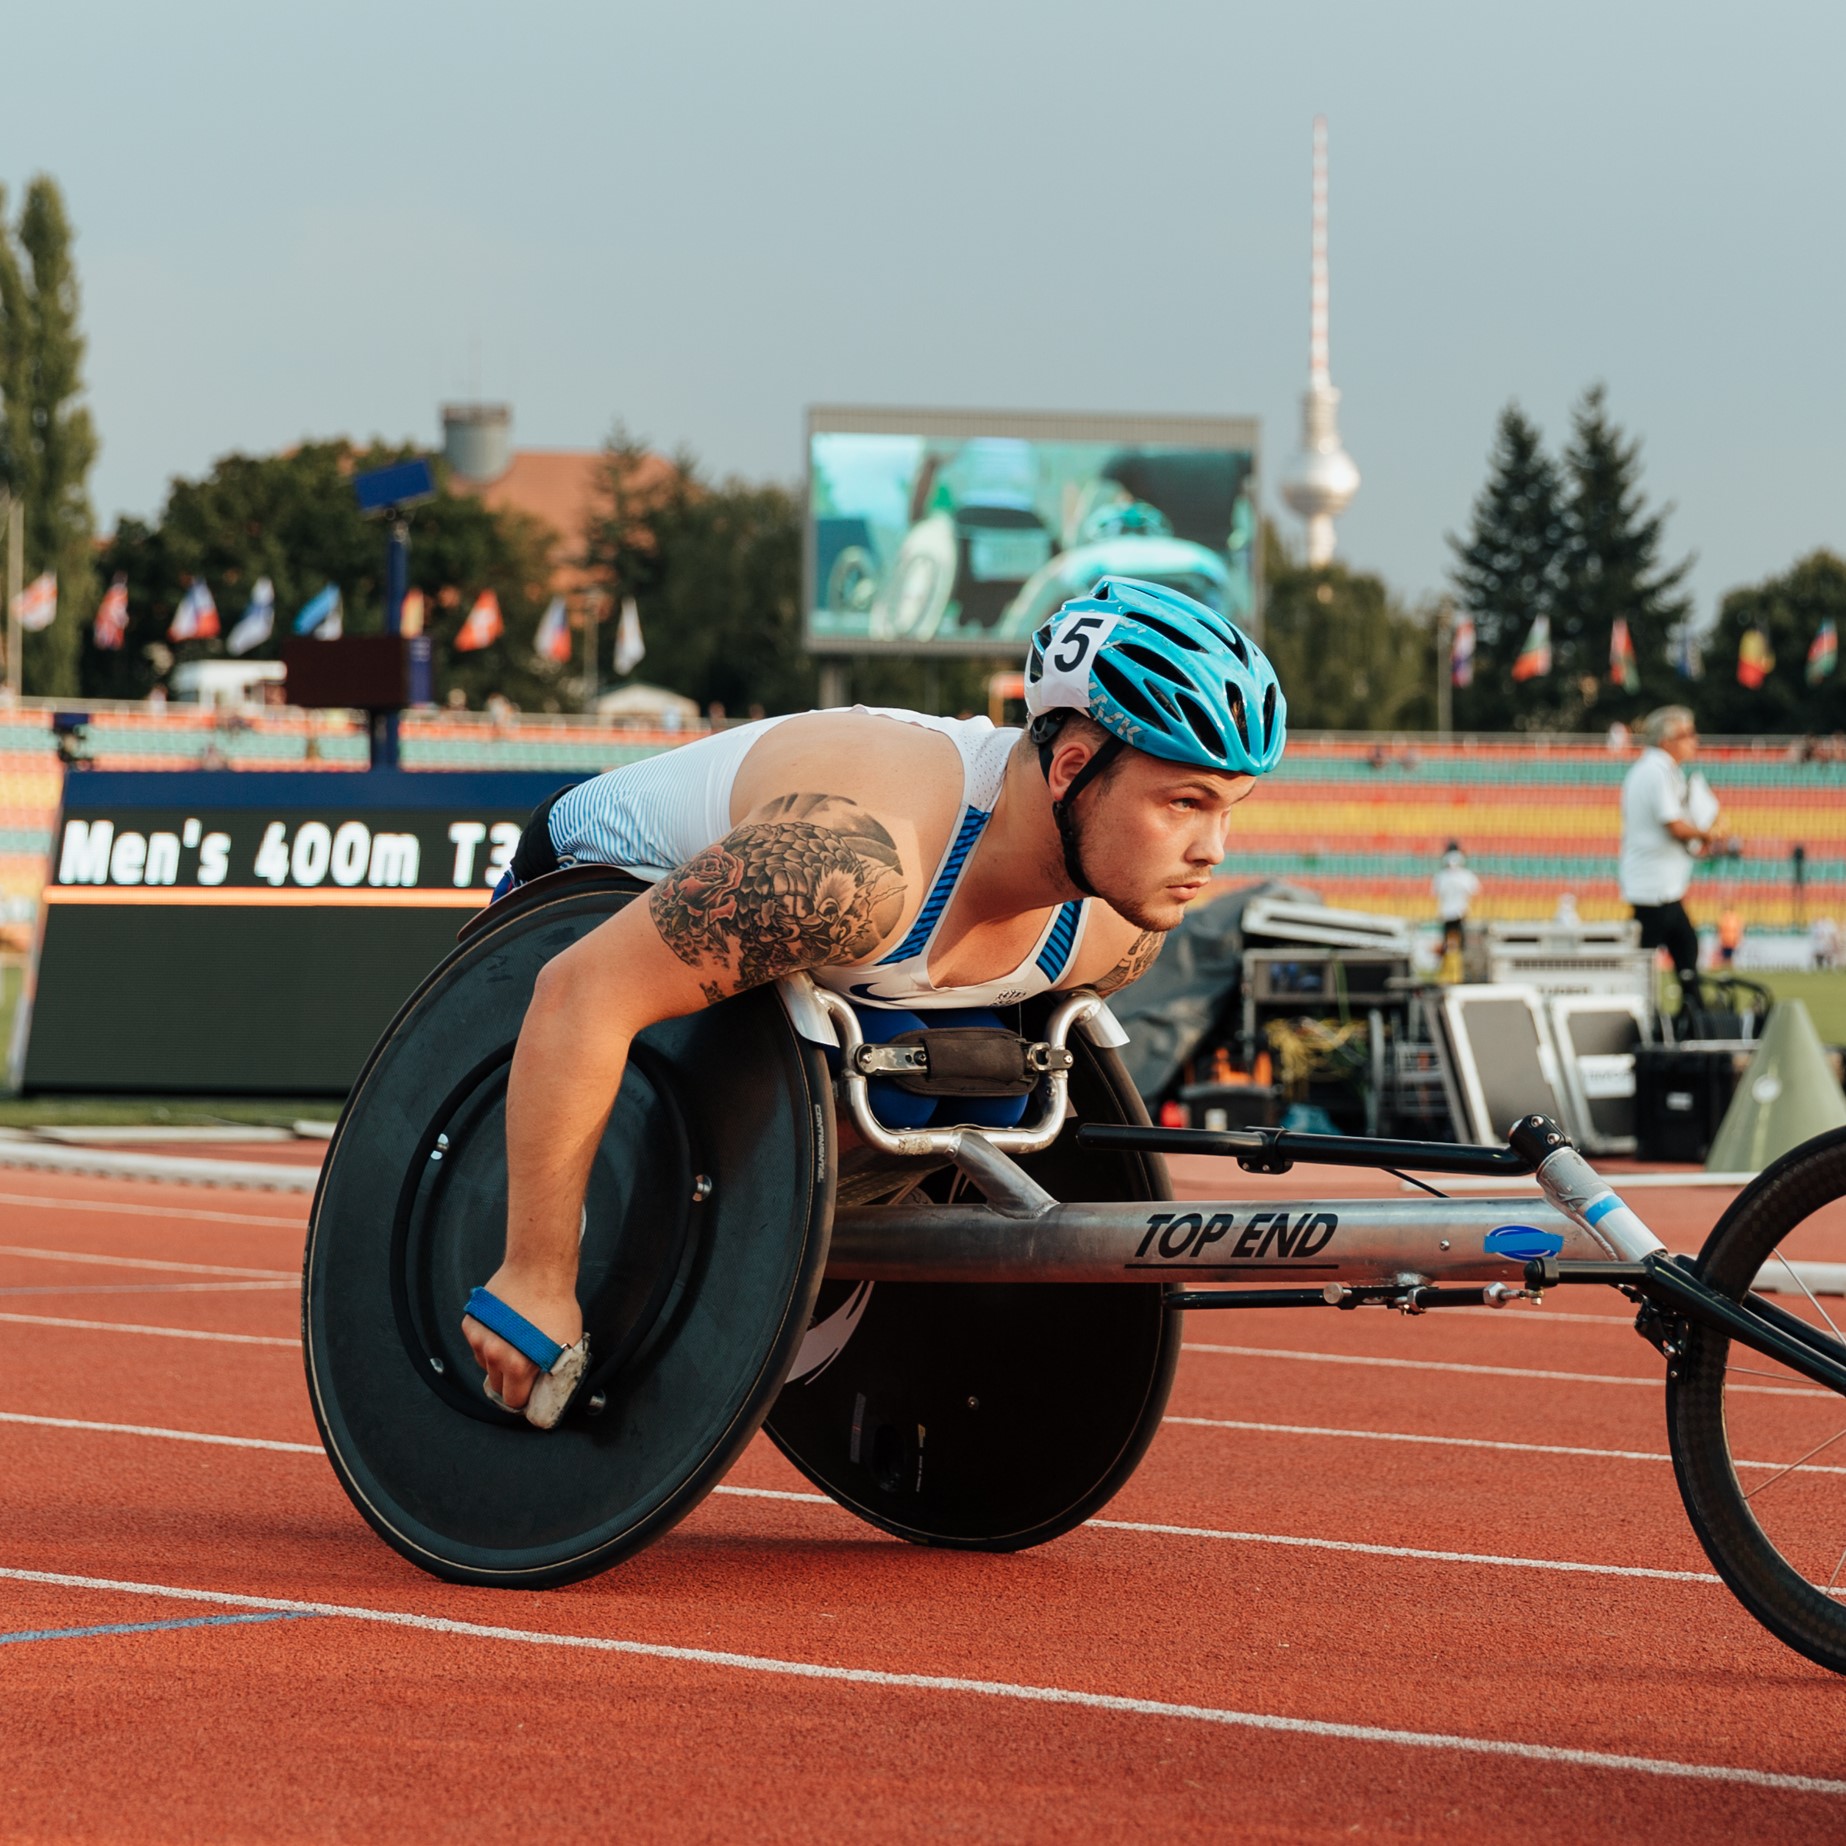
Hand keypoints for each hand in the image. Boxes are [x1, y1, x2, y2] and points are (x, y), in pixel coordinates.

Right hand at [461, 1265, 582, 1409]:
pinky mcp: (471, 1324)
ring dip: (499, 1360)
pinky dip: (489, 1341)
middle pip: (498, 1385)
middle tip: (525, 1366)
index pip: (513, 1400)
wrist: (538, 1270)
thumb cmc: (555, 1303)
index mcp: (518, 1365)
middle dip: (511, 1381)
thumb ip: (555, 1371)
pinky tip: (505, 1328)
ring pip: (486, 1364)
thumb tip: (550, 1388)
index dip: (524, 1398)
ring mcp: (480, 1338)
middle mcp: (494, 1354)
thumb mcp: (568, 1345)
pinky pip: (478, 1344)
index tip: (529, 1394)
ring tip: (517, 1341)